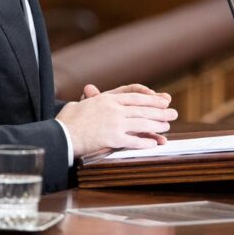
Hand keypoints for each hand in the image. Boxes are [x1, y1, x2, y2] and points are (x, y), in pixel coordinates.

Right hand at [58, 84, 176, 157]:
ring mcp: (114, 123)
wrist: (60, 135)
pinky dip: (145, 142)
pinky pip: (133, 141)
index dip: (151, 98)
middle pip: (142, 109)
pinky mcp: (112, 138)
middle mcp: (113, 109)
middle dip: (160, 112)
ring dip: (156, 126)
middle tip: (173, 114)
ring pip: (141, 123)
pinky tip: (154, 144)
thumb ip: (90, 98)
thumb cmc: (67, 120)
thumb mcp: (80, 103)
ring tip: (167, 128)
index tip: (163, 100)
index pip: (135, 96)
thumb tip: (89, 90)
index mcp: (107, 98)